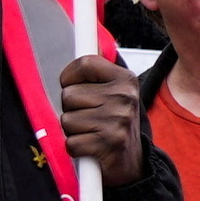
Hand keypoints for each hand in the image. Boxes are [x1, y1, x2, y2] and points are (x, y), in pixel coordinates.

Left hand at [57, 51, 146, 184]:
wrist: (132, 164)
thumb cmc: (114, 124)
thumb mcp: (114, 92)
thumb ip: (98, 70)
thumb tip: (91, 36)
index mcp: (125, 79)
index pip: (83, 64)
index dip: (69, 77)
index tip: (73, 86)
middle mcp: (124, 97)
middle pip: (69, 95)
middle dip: (71, 109)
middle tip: (89, 118)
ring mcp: (118, 120)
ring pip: (67, 120)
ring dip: (74, 131)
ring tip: (92, 133)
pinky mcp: (109, 143)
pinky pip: (71, 142)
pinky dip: (76, 148)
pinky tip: (92, 149)